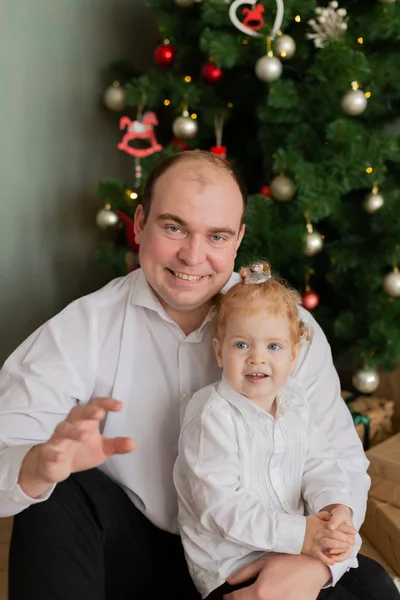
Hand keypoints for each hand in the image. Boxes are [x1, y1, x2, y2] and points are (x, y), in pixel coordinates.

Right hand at [18, 397, 134, 497]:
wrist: (55, 466)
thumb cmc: (81, 451)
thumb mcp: (102, 449)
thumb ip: (116, 445)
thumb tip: (133, 444)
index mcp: (86, 421)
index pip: (95, 406)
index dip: (106, 403)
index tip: (119, 406)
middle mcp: (71, 425)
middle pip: (77, 413)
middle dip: (88, 412)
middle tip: (99, 414)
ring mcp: (58, 438)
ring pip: (63, 430)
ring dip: (73, 432)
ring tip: (85, 436)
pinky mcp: (47, 453)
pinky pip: (48, 451)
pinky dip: (53, 453)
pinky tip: (59, 456)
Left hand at [224, 553, 329, 599]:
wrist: (314, 567)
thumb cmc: (289, 561)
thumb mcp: (264, 562)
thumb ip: (245, 572)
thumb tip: (230, 581)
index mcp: (260, 592)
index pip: (236, 599)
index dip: (229, 597)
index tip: (228, 596)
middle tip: (243, 596)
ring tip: (259, 595)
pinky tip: (272, 597)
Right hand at [302, 512, 354, 565]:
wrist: (292, 532)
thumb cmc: (304, 525)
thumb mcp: (313, 517)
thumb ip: (323, 515)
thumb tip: (331, 516)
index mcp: (321, 525)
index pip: (335, 526)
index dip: (346, 529)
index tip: (354, 531)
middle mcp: (319, 533)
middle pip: (334, 535)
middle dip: (345, 538)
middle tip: (352, 541)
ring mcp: (316, 542)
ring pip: (329, 544)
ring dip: (339, 546)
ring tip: (347, 548)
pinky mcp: (312, 551)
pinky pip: (320, 556)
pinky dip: (327, 559)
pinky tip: (333, 561)